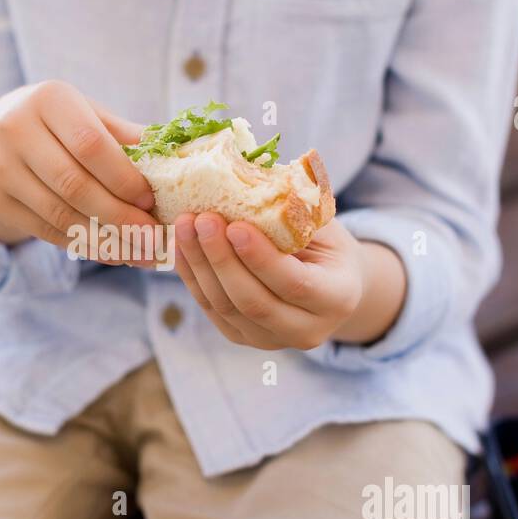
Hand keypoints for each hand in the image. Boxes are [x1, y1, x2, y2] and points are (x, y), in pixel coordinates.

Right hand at [0, 80, 159, 262]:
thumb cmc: (61, 124)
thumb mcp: (91, 116)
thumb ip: (128, 137)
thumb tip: (180, 160)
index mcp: (48, 99)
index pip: (90, 145)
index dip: (123, 178)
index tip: (152, 201)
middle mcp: (15, 130)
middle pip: (74, 185)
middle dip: (119, 217)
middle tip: (152, 238)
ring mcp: (0, 167)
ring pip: (60, 214)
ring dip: (105, 240)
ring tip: (140, 253)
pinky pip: (47, 231)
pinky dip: (84, 246)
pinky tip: (113, 253)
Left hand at [173, 213, 402, 349]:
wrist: (329, 282)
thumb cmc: (327, 243)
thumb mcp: (325, 225)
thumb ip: (296, 213)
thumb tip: (251, 178)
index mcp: (337, 299)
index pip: (294, 284)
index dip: (261, 258)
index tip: (234, 225)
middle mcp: (306, 331)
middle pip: (253, 301)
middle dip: (221, 259)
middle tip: (201, 219)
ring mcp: (270, 340)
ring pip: (225, 307)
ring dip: (199, 265)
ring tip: (184, 225)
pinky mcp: (242, 337)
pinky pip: (210, 309)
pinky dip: (192, 276)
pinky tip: (180, 245)